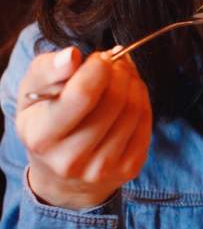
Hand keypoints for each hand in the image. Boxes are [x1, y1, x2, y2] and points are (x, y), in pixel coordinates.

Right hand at [15, 46, 151, 209]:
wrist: (61, 173)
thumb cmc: (45, 121)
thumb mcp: (32, 93)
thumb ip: (47, 70)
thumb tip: (72, 55)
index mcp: (41, 136)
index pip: (82, 95)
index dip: (99, 68)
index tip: (100, 57)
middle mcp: (70, 159)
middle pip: (114, 100)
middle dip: (119, 72)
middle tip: (115, 62)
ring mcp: (102, 168)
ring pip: (133, 110)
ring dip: (133, 82)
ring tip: (122, 75)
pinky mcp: (128, 169)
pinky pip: (146, 123)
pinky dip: (142, 100)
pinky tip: (130, 94)